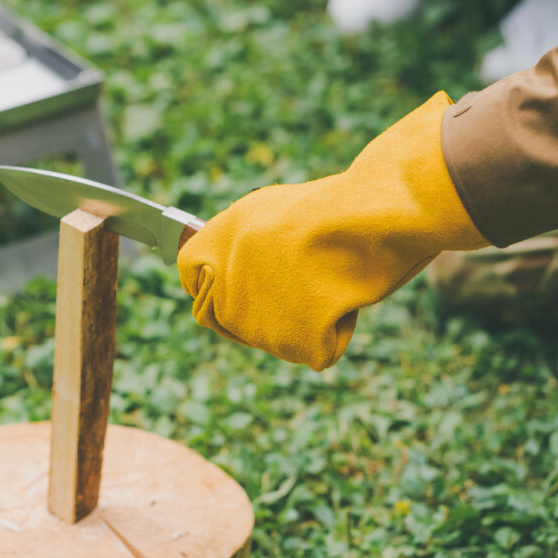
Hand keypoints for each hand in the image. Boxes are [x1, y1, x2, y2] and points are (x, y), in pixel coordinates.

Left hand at [177, 92, 488, 369]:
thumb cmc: (332, 207)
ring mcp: (249, 316)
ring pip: (266, 336)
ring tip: (325, 286)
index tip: (230, 286)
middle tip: (295, 292)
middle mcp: (223, 280)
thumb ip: (240, 242)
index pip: (190, 276)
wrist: (367, 217)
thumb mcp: (269, 210)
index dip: (210, 283)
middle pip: (224, 317)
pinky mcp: (283, 341)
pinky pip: (305, 350)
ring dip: (294, 322)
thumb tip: (229, 265)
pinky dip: (327, 336)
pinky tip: (341, 306)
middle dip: (255, 311)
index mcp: (215, 240)